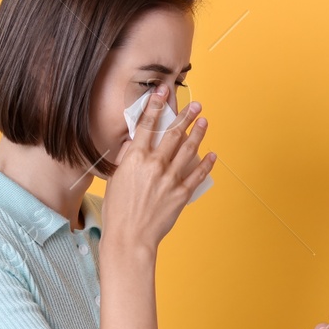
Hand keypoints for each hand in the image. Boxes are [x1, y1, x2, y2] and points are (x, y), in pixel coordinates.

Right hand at [101, 85, 215, 255]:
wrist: (129, 236)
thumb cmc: (118, 210)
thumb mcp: (116, 178)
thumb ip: (127, 159)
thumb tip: (134, 143)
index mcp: (135, 158)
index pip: (147, 125)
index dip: (156, 105)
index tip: (164, 92)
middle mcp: (154, 165)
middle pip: (173, 134)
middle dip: (185, 116)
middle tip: (195, 105)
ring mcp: (169, 179)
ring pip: (188, 150)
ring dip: (198, 134)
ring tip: (204, 122)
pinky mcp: (181, 194)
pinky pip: (197, 175)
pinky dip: (206, 164)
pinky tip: (212, 155)